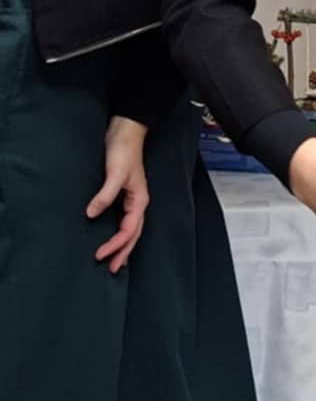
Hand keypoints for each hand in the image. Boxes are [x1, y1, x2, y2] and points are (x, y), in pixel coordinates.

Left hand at [86, 116, 149, 273]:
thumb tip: (91, 214)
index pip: (128, 231)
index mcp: (139, 201)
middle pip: (132, 235)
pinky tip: (110, 237)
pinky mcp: (121, 194)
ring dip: (122, 246)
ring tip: (113, 260)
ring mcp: (130, 200)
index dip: (115, 245)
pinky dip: (117, 232)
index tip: (100, 254)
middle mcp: (137, 203)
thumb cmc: (124, 151)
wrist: (125, 131)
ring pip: (128, 229)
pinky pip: (121, 220)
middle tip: (111, 269)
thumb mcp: (115, 174)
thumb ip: (105, 195)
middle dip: (123, 253)